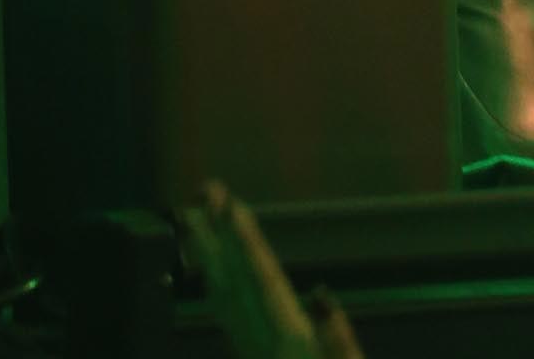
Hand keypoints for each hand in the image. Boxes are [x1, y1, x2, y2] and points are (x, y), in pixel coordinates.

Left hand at [184, 181, 364, 358]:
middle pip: (234, 283)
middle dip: (219, 234)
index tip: (230, 206)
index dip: (246, 242)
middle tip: (204, 191)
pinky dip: (217, 285)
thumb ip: (337, 341)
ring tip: (196, 217)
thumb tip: (322, 294)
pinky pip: (227, 314)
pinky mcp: (251, 357)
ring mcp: (252, 351)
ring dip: (211, 254)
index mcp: (287, 342)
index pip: (263, 282)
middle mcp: (261, 344)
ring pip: (225, 297)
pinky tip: (210, 270)